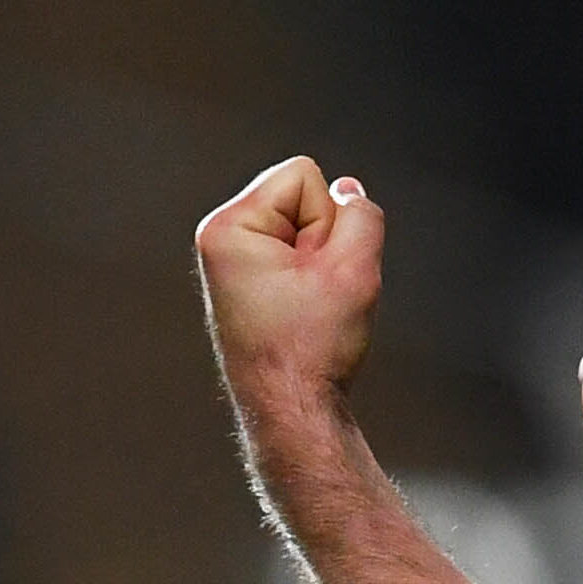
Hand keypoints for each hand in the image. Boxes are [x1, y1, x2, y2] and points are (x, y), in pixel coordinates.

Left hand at [196, 157, 387, 401]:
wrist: (291, 407)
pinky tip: (306, 312)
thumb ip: (361, 213)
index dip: (328, 219)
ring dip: (322, 262)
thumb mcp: (355, 268)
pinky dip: (313, 277)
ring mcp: (233, 262)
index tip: (315, 271)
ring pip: (306, 228)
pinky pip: (299, 252)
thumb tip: (348, 190)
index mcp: (228, 229)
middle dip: (324, 240)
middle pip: (304, 197)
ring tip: (311, 305)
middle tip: (315, 293)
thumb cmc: (311, 346)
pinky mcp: (249, 280)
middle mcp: (221, 239)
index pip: (304, 175)